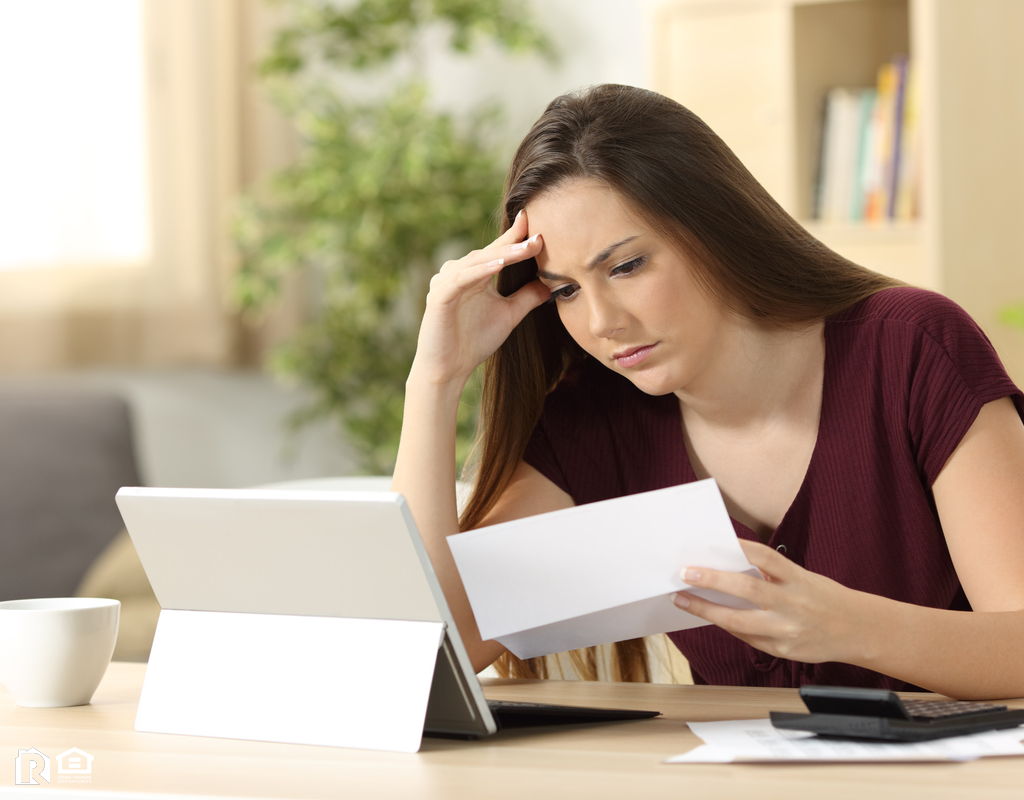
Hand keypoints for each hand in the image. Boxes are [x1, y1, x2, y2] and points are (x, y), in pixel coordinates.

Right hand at [410, 209, 549, 387]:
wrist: (449, 369)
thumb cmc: (474, 342)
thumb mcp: (508, 315)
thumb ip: (526, 297)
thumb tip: (550, 284)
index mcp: (474, 275)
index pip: (497, 251)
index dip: (516, 237)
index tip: (539, 226)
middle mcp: (458, 273)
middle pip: (489, 252)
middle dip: (514, 244)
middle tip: (539, 236)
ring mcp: (445, 282)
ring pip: (476, 262)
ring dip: (501, 254)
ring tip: (525, 248)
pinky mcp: (438, 296)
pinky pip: (461, 279)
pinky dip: (480, 270)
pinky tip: (498, 265)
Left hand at [673, 539, 871, 664]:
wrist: (859, 630)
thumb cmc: (824, 598)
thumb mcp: (803, 578)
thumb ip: (771, 575)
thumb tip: (727, 566)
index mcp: (798, 579)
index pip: (765, 557)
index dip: (738, 548)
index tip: (711, 543)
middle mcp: (793, 604)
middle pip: (747, 590)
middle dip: (712, 581)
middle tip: (685, 573)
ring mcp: (787, 630)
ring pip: (738, 621)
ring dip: (706, 610)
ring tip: (683, 599)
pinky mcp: (783, 650)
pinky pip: (747, 638)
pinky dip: (727, 626)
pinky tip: (711, 617)